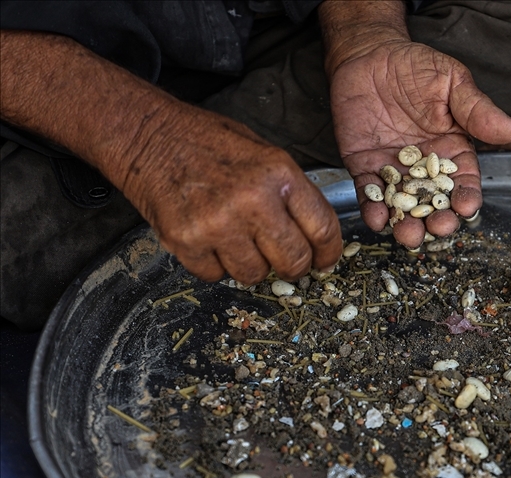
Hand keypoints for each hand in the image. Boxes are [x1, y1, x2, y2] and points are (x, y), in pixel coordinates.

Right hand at [0, 30, 342, 284]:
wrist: (146, 135)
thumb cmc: (208, 143)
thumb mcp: (264, 154)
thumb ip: (291, 194)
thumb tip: (318, 237)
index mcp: (279, 175)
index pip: (322, 229)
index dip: (328, 253)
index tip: (324, 260)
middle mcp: (252, 200)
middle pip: (292, 261)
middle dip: (291, 266)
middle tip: (281, 258)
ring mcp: (217, 224)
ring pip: (254, 275)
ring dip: (250, 265)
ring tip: (236, 239)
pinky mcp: (186, 240)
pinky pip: (215, 275)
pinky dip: (215, 265)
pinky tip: (209, 239)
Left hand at [325, 38, 510, 246]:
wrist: (369, 54)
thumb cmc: (415, 66)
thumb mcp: (453, 82)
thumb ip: (478, 110)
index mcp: (452, 151)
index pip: (464, 182)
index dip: (467, 197)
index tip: (467, 208)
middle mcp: (424, 168)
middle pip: (435, 203)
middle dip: (438, 219)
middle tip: (438, 228)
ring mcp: (394, 171)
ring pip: (403, 206)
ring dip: (406, 224)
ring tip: (408, 236)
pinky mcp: (364, 168)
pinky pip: (369, 194)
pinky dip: (372, 209)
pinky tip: (377, 220)